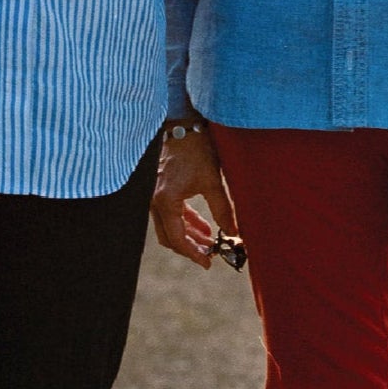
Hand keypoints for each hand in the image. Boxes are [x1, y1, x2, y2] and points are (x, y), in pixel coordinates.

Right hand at [151, 128, 238, 267]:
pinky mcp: (159, 190)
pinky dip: (184, 222)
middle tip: (210, 254)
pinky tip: (202, 227)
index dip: (193, 253)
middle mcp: (153, 200)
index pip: (176, 238)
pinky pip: (169, 214)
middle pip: (169, 237)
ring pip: (169, 226)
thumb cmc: (195, 150)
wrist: (181, 126)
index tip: (208, 262)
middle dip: (189, 247)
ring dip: (188, 235)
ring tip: (209, 241)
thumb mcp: (213, 180)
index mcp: (165, 200)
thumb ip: (223, 209)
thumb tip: (234, 232)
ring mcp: (153, 195)